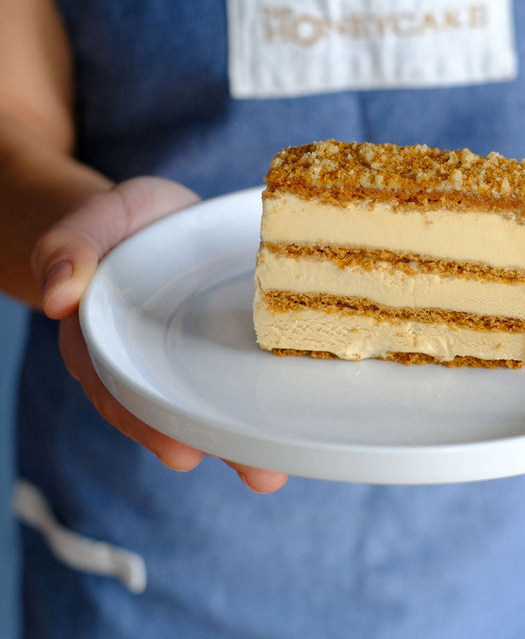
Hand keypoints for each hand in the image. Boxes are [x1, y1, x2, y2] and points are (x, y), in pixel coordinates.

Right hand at [31, 177, 287, 493]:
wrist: (153, 216)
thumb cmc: (119, 224)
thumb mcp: (92, 223)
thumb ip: (69, 249)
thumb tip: (57, 296)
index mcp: (109, 343)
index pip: (124, 392)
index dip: (150, 424)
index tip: (182, 452)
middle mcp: (152, 362)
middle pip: (179, 412)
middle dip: (219, 444)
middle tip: (262, 476)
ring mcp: (192, 357)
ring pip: (215, 402)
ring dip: (246, 436)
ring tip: (282, 469)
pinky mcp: (226, 344)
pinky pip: (242, 370)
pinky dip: (267, 390)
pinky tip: (300, 412)